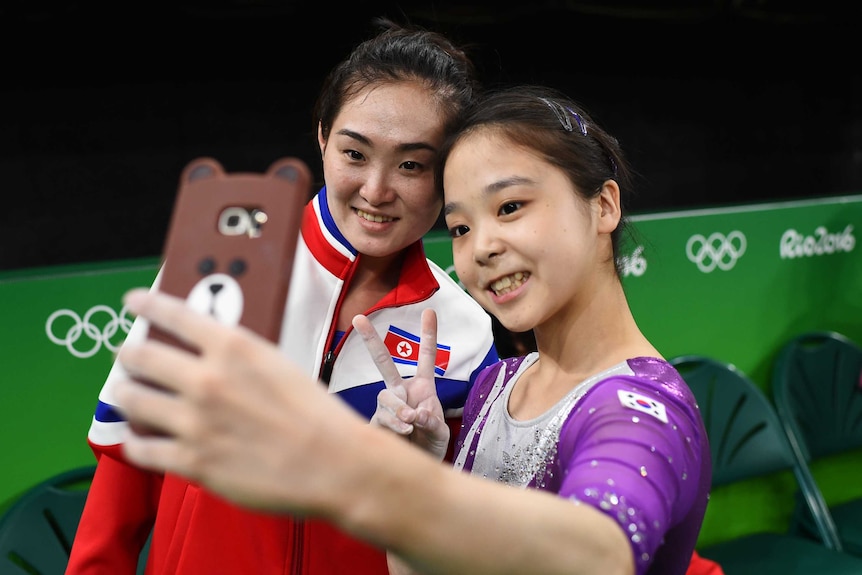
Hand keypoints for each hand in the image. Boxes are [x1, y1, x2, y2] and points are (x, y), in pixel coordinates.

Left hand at [113, 288, 367, 513]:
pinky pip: (142, 449)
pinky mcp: (192, 461)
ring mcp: (195, 422)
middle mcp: (206, 380)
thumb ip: (238, 356)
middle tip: (127, 357)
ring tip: (124, 395)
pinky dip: (136, 441)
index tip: (132, 302)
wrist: (333, 462)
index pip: (175, 314)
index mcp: (233, 348)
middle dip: (128, 355)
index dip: (147, 303)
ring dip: (123, 394)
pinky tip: (138, 439)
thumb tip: (209, 353)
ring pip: (131, 400)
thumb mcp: (278, 364)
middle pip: (141, 356)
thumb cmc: (315, 413)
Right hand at [352, 309, 449, 460]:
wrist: (417, 467)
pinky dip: (394, 424)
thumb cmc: (431, 444)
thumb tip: (414, 413)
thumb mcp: (440, 432)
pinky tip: (404, 433)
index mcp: (422, 387)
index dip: (428, 335)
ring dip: (398, 407)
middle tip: (358, 318)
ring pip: (385, 396)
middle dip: (370, 340)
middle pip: (383, 362)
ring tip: (410, 424)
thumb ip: (432, 421)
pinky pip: (381, 417)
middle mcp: (401, 391)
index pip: (425, 358)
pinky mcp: (376, 423)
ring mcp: (387, 406)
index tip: (429, 310)